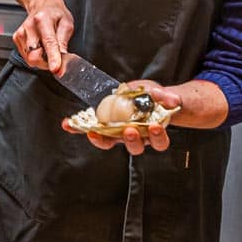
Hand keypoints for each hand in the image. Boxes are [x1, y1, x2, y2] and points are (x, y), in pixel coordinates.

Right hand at [13, 0, 73, 72]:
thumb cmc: (55, 14)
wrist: (42, 4)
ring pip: (30, 58)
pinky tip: (40, 47)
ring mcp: (21, 33)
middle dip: (46, 62)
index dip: (52, 57)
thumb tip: (62, 62)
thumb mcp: (67, 24)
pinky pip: (26, 56)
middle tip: (55, 58)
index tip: (55, 68)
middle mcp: (29, 26)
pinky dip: (35, 56)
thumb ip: (64, 43)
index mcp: (43, 20)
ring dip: (41, 60)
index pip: (48, 42)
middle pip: (35, 55)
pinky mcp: (16, 38)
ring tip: (48, 49)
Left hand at [60, 81, 180, 154]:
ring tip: (93, 131)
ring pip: (110, 142)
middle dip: (132, 140)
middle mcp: (136, 137)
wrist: (141, 96)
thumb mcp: (161, 94)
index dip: (157, 137)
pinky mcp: (103, 127)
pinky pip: (90, 130)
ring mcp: (117, 133)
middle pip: (135, 147)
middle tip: (129, 130)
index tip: (154, 127)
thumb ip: (166, 97)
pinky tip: (67, 124)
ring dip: (101, 139)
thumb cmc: (154, 99)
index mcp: (153, 132)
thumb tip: (173, 101)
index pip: (159, 142)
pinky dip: (77, 128)